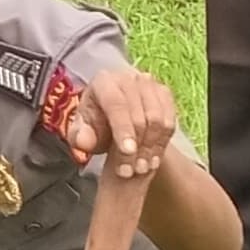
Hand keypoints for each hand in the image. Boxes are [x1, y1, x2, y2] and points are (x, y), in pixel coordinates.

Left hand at [56, 65, 179, 178]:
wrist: (113, 114)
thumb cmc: (95, 123)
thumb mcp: (82, 131)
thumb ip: (80, 137)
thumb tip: (83, 142)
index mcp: (104, 82)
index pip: (116, 104)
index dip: (123, 129)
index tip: (128, 152)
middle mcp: (129, 78)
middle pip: (139, 115)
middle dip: (136, 147)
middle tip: (130, 171)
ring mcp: (150, 84)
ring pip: (157, 120)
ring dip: (151, 148)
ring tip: (141, 168)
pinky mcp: (165, 94)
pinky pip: (169, 122)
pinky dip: (162, 143)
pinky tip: (153, 159)